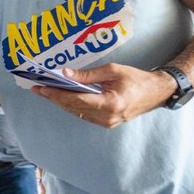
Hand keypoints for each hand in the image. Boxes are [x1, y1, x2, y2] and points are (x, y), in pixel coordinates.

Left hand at [31, 64, 173, 128]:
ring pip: (76, 112)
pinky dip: (71, 105)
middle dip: (54, 97)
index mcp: (110, 103)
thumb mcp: (113, 71)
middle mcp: (107, 117)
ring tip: (45, 92)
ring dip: (60, 102)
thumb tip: (66, 74)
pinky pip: (84, 114)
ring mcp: (107, 122)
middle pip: (73, 107)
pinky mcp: (107, 123)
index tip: (42, 88)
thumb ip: (88, 74)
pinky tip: (61, 97)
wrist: (157, 93)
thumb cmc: (137, 79)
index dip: (57, 94)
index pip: (77, 99)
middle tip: (37, 89)